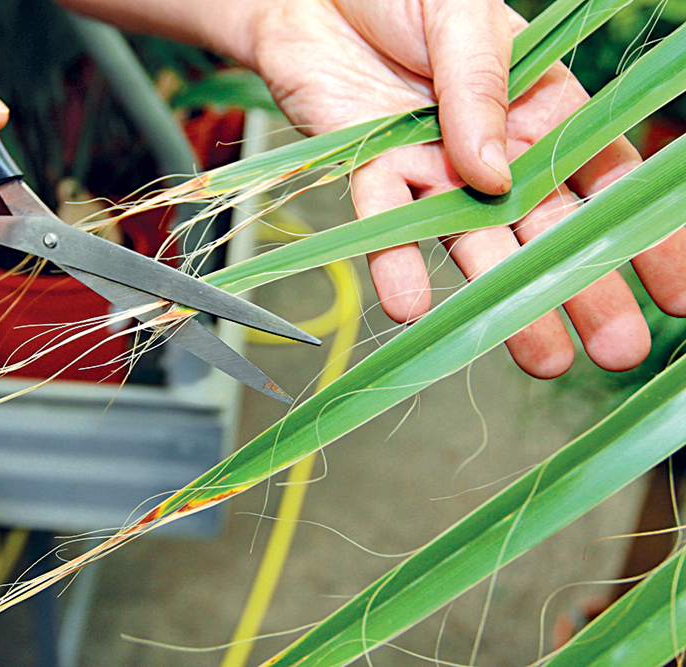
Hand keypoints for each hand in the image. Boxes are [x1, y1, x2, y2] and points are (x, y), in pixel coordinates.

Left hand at [242, 0, 685, 376]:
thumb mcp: (462, 19)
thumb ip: (481, 88)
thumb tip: (495, 174)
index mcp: (540, 105)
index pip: (605, 176)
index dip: (642, 233)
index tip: (675, 295)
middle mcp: (493, 149)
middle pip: (547, 226)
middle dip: (584, 286)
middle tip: (616, 347)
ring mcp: (434, 166)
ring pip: (476, 240)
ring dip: (504, 297)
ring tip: (540, 356)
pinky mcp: (374, 171)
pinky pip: (385, 222)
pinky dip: (394, 261)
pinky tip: (412, 306)